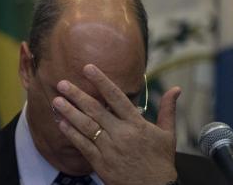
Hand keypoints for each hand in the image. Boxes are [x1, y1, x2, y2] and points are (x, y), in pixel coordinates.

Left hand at [52, 64, 180, 184]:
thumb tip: (176, 89)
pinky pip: (83, 145)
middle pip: (95, 110)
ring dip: (70, 112)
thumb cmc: (161, 161)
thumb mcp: (168, 134)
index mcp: (136, 124)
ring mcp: (109, 148)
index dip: (101, 81)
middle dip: (77, 95)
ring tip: (56, 100)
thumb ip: (168, 109)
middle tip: (62, 83)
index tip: (88, 68)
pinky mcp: (101, 163)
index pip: (116, 97)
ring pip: (86, 126)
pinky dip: (71, 134)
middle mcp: (121, 134)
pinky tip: (61, 123)